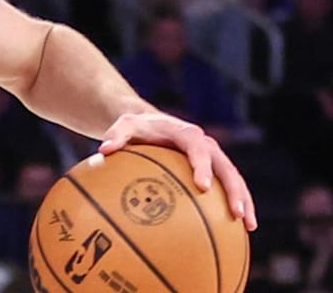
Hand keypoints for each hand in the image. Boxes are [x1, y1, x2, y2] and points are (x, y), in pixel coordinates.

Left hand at [98, 112, 256, 230]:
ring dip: (244, 200)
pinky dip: (237, 204)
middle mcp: (205, 145)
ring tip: (249, 225)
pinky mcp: (213, 170)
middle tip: (236, 213)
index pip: (197, 148)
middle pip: (225, 166)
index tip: (203, 186)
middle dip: (233, 189)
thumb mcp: (124, 127)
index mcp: (185, 133)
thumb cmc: (136, 127)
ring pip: (234, 179)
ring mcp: (212, 158)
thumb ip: (116, 136)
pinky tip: (241, 230)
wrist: (149, 122)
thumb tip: (104, 150)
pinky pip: (228, 188)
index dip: (202, 166)